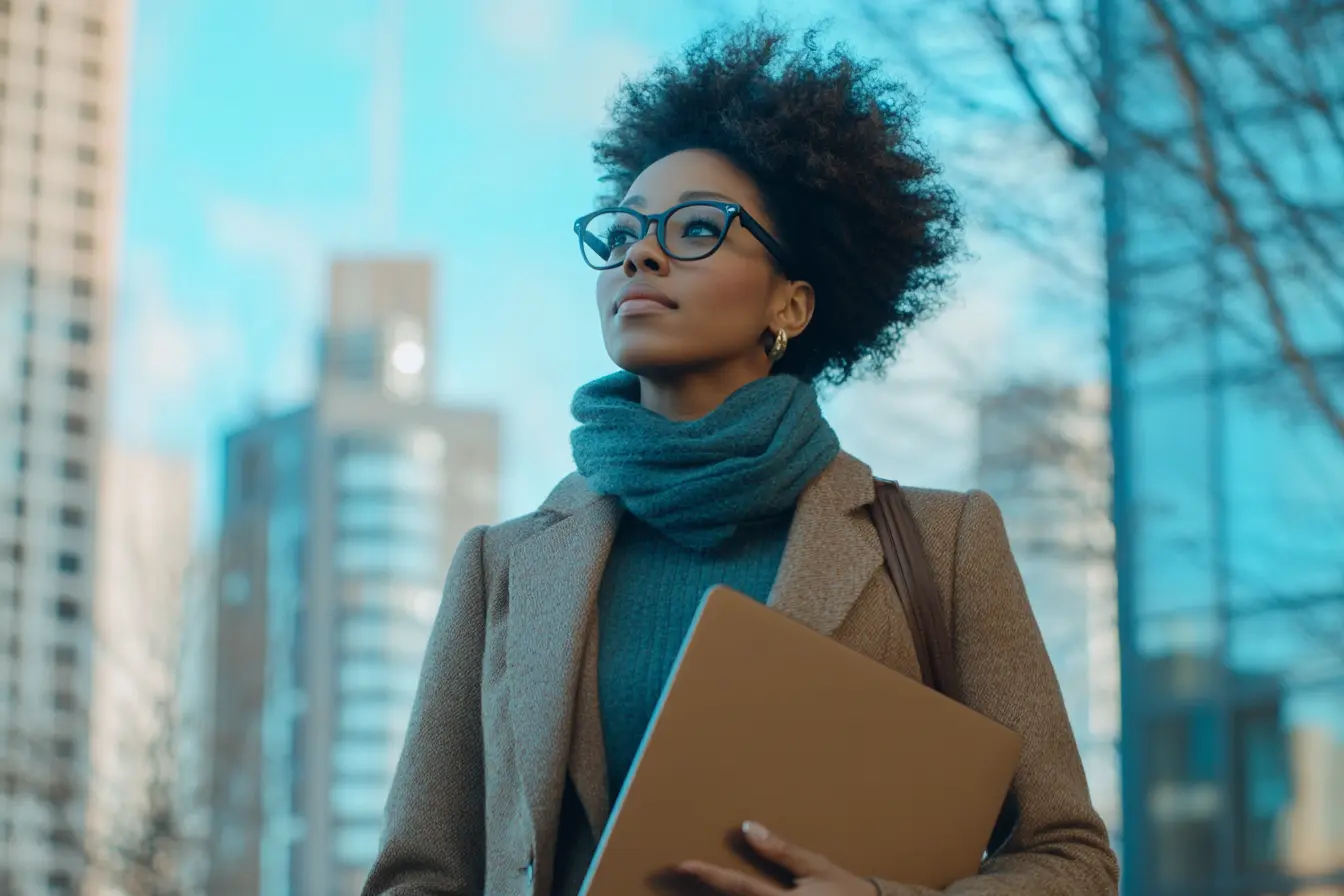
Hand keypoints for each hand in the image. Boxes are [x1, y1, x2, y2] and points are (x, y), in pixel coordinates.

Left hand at [677, 821, 879, 894]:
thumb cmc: (844, 889)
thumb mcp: (815, 866)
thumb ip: (780, 851)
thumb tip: (749, 828)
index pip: (740, 887)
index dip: (710, 875)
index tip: (684, 864)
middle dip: (709, 892)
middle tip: (680, 875)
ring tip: (698, 884)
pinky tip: (728, 894)